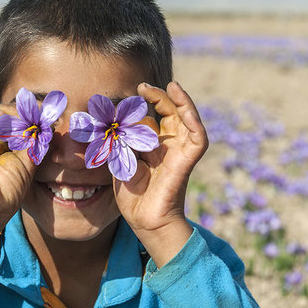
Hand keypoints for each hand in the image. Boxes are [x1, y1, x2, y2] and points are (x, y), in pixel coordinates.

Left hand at [114, 82, 208, 266]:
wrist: (144, 221)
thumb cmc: (133, 196)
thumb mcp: (120, 162)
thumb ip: (118, 143)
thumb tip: (108, 125)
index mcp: (156, 146)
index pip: (156, 116)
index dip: (148, 102)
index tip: (134, 91)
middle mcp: (170, 146)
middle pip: (172, 113)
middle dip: (160, 96)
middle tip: (143, 86)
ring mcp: (180, 153)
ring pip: (189, 120)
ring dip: (182, 102)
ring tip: (171, 86)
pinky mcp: (187, 162)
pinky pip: (199, 139)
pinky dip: (196, 122)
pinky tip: (186, 109)